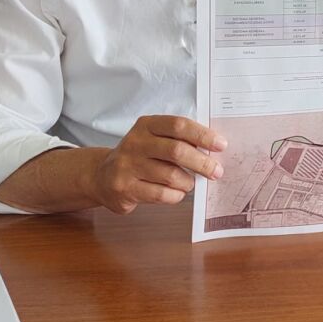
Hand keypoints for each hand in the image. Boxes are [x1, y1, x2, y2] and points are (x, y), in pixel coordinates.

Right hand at [89, 115, 226, 213]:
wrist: (101, 176)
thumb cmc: (139, 156)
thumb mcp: (154, 139)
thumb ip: (179, 139)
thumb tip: (214, 149)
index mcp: (146, 125)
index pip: (178, 125)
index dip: (202, 135)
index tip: (221, 145)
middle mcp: (135, 143)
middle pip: (177, 151)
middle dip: (202, 163)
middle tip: (217, 171)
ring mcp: (127, 166)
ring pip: (171, 176)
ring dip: (188, 182)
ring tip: (188, 183)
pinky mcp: (125, 189)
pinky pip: (162, 194)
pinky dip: (176, 195)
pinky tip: (176, 193)